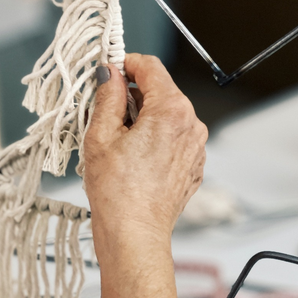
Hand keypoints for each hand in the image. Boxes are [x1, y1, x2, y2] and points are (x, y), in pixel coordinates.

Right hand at [83, 54, 206, 297]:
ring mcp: (196, 145)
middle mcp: (191, 123)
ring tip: (116, 139)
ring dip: (143, 116)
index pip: (151, 67)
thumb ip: (108, 95)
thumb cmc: (118, 192)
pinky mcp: (193, 163)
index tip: (109, 69)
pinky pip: (173, 136)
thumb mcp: (102, 135)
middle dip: (133, 93)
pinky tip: (132, 155)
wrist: (135, 234)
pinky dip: (154, 137)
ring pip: (167, 114)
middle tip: (104, 109)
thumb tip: (110, 73)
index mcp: (171, 110)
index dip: (126, 63)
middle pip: (161, 90)